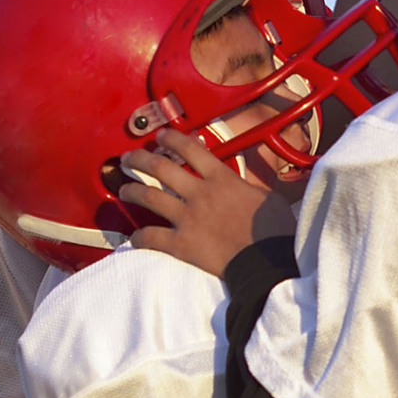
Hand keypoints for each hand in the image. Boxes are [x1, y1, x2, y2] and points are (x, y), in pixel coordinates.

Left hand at [118, 126, 291, 276]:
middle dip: (140, 159)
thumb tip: (246, 184)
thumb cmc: (274, 229)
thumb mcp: (267, 196)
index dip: (172, 139)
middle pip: (161, 168)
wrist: (266, 262)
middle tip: (129, 158)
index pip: (191, 149)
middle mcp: (199, 193)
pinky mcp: (181, 244)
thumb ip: (248, 186)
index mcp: (222, 178)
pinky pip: (152, 237)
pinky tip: (133, 237)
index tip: (161, 136)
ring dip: (132, 190)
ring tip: (123, 189)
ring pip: (150, 197)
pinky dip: (139, 237)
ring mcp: (187, 218)